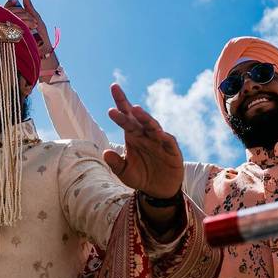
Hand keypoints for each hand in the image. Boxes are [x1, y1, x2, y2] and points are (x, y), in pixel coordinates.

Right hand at [5, 0, 58, 77]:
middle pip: (9, 11)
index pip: (6, 9)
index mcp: (15, 20)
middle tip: (33, 19)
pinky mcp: (12, 37)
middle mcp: (10, 25)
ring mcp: (10, 32)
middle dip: (22, 12)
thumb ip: (29, 7)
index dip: (9, 4)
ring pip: (11, 16)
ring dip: (25, 17)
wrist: (43, 49)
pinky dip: (24, 22)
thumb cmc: (40, 35)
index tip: (15, 1)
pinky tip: (31, 26)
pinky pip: (14, 23)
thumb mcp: (36, 18)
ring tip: (34, 25)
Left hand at [104, 84, 183, 199]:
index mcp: (133, 136)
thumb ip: (116, 164)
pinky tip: (158, 132)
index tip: (114, 87)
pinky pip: (167, 141)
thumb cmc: (141, 177)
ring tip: (135, 110)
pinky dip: (163, 136)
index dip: (120, 102)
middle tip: (117, 94)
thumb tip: (105, 152)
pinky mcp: (171, 151)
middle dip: (128, 106)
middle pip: (137, 118)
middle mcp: (145, 135)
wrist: (159, 191)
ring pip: (152, 126)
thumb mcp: (125, 173)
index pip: (125, 117)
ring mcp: (159, 141)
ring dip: (145, 118)